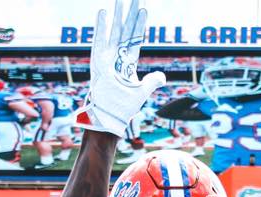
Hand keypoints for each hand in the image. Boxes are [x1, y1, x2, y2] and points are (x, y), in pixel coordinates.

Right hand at [76, 0, 165, 135]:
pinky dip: (101, 28)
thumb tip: (162, 76)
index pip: (135, 39)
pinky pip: (99, 42)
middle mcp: (116, 59)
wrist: (109, 120)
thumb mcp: (141, 93)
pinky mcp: (98, 64)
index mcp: (126, 64)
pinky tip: (103, 12)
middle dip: (129, 14)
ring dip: (117, 16)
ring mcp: (106, 60)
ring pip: (114, 33)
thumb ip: (152, 82)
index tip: (143, 8)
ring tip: (120, 0)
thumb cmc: (122, 110)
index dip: (139, 24)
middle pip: (125, 31)